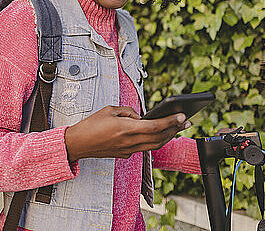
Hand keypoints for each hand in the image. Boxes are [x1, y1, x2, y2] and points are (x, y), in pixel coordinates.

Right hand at [64, 106, 190, 160]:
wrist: (78, 144)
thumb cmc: (91, 125)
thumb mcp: (110, 110)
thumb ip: (128, 112)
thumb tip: (140, 116)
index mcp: (126, 129)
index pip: (155, 126)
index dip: (171, 122)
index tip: (183, 116)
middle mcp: (129, 142)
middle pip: (159, 138)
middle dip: (175, 130)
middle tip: (186, 122)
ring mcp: (128, 150)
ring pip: (154, 145)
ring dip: (167, 137)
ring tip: (176, 129)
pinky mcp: (125, 154)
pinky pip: (143, 148)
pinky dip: (152, 141)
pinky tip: (157, 134)